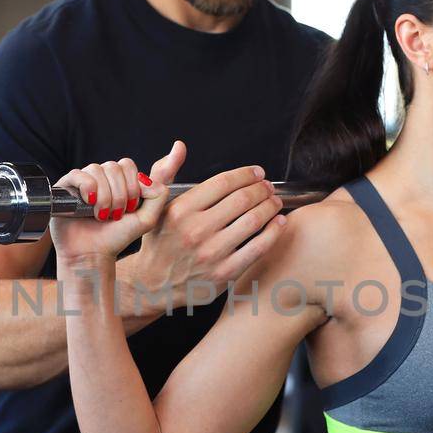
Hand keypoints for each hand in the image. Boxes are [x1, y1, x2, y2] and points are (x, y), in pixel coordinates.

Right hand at [50, 154, 167, 266]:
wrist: (91, 254)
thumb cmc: (116, 237)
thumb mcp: (147, 219)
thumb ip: (158, 195)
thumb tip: (147, 177)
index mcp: (119, 181)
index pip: (127, 165)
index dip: (132, 186)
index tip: (130, 208)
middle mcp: (101, 178)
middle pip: (114, 167)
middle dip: (119, 194)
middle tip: (115, 215)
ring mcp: (83, 182)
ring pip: (97, 170)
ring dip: (104, 196)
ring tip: (101, 215)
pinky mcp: (65, 187)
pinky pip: (78, 174)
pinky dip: (87, 188)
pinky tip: (89, 204)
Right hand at [131, 141, 286, 307]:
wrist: (153, 285)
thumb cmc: (158, 243)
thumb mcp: (154, 207)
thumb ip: (166, 173)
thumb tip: (180, 147)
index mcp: (180, 210)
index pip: (223, 183)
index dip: (246, 174)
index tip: (257, 173)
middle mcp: (195, 231)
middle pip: (243, 199)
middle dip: (262, 188)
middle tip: (268, 187)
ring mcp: (211, 253)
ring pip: (253, 221)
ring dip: (270, 206)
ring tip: (275, 202)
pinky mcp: (224, 274)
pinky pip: (258, 248)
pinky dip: (274, 232)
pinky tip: (278, 223)